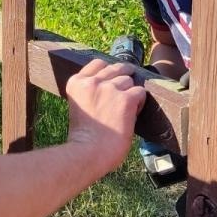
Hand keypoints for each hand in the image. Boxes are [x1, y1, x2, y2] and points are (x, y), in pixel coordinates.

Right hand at [66, 59, 146, 173]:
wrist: (88, 153)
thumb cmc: (84, 136)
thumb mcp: (79, 104)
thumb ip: (89, 91)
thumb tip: (111, 83)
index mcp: (77, 82)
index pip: (98, 63)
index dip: (108, 72)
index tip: (111, 82)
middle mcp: (92, 81)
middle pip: (117, 68)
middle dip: (122, 79)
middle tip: (123, 95)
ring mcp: (109, 88)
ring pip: (129, 80)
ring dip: (130, 93)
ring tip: (124, 111)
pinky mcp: (125, 99)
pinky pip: (140, 92)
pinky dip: (139, 103)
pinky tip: (131, 115)